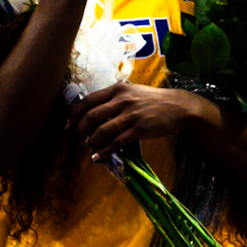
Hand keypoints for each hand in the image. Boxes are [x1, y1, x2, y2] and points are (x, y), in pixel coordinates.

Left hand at [70, 82, 200, 156]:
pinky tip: (99, 157)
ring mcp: (131, 115)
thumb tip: (92, 111)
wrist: (178, 106)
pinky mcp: (140, 130)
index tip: (68, 125)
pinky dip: (104, 152)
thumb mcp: (132, 91)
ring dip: (91, 143)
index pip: (88, 101)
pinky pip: (116, 143)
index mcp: (117, 89)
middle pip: (90, 117)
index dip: (74, 114)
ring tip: (90, 148)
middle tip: (77, 139)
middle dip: (79, 131)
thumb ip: (114, 98)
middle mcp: (122, 100)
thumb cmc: (153, 100)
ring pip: (101, 131)